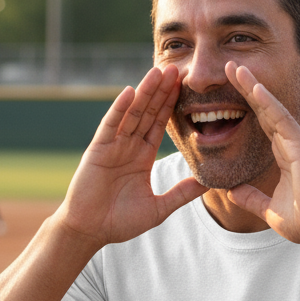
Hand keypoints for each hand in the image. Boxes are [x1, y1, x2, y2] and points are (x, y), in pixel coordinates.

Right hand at [59, 66, 206, 246]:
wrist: (91, 231)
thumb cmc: (120, 221)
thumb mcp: (159, 208)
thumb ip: (182, 194)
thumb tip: (209, 184)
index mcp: (142, 156)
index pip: (159, 124)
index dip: (171, 105)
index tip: (185, 87)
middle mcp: (127, 146)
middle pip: (148, 112)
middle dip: (161, 91)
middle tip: (177, 69)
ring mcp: (112, 146)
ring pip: (132, 113)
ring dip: (145, 92)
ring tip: (158, 72)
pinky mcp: (98, 150)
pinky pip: (111, 125)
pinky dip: (119, 108)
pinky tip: (129, 92)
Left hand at [223, 62, 299, 248]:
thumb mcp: (269, 209)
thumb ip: (252, 198)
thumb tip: (232, 192)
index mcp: (284, 156)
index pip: (261, 124)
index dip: (247, 106)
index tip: (230, 90)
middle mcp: (291, 145)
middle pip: (264, 110)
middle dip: (247, 88)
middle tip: (230, 67)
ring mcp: (296, 143)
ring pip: (271, 108)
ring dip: (253, 87)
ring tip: (236, 68)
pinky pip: (281, 119)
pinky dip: (267, 102)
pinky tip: (254, 87)